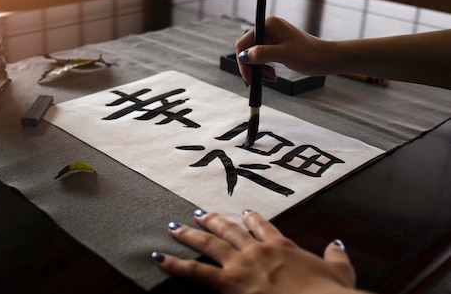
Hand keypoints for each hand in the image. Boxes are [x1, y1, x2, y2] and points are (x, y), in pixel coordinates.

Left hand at [152, 210, 360, 293]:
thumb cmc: (330, 292)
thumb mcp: (340, 273)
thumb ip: (336, 257)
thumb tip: (337, 244)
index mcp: (282, 247)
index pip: (262, 227)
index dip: (251, 219)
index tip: (242, 213)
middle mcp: (258, 250)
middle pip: (230, 231)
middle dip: (213, 221)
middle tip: (199, 213)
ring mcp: (241, 264)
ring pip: (209, 244)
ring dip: (190, 234)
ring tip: (174, 227)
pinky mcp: (229, 282)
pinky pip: (195, 272)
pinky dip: (175, 264)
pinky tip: (159, 257)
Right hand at [235, 16, 334, 85]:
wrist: (327, 59)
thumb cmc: (309, 55)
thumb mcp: (283, 55)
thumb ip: (261, 54)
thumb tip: (243, 56)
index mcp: (268, 25)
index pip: (244, 43)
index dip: (243, 62)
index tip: (248, 78)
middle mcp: (268, 28)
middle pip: (248, 49)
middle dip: (252, 66)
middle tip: (258, 80)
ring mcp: (273, 36)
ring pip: (255, 55)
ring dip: (259, 68)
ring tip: (271, 77)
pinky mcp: (277, 44)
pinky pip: (263, 56)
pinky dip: (265, 67)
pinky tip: (273, 74)